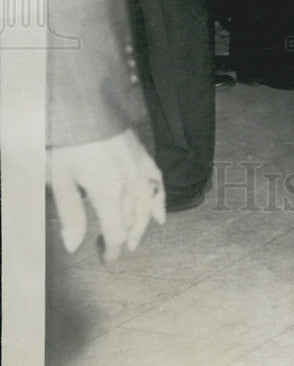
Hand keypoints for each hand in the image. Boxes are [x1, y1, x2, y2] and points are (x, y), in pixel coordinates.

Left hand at [48, 128, 165, 261]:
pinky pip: (158, 183)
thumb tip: (74, 245)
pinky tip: (160, 215)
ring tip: (137, 240)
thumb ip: (71, 213)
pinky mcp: (144, 157)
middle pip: (133, 222)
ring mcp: (141, 169)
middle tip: (116, 252)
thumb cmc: (70, 142)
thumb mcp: (60, 179)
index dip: (114, 250)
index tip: (107, 259)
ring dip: (143, 225)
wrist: (88, 106)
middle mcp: (130, 183)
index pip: (117, 232)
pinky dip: (160, 201)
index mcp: (109, 191)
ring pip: (148, 206)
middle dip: (125, 239)